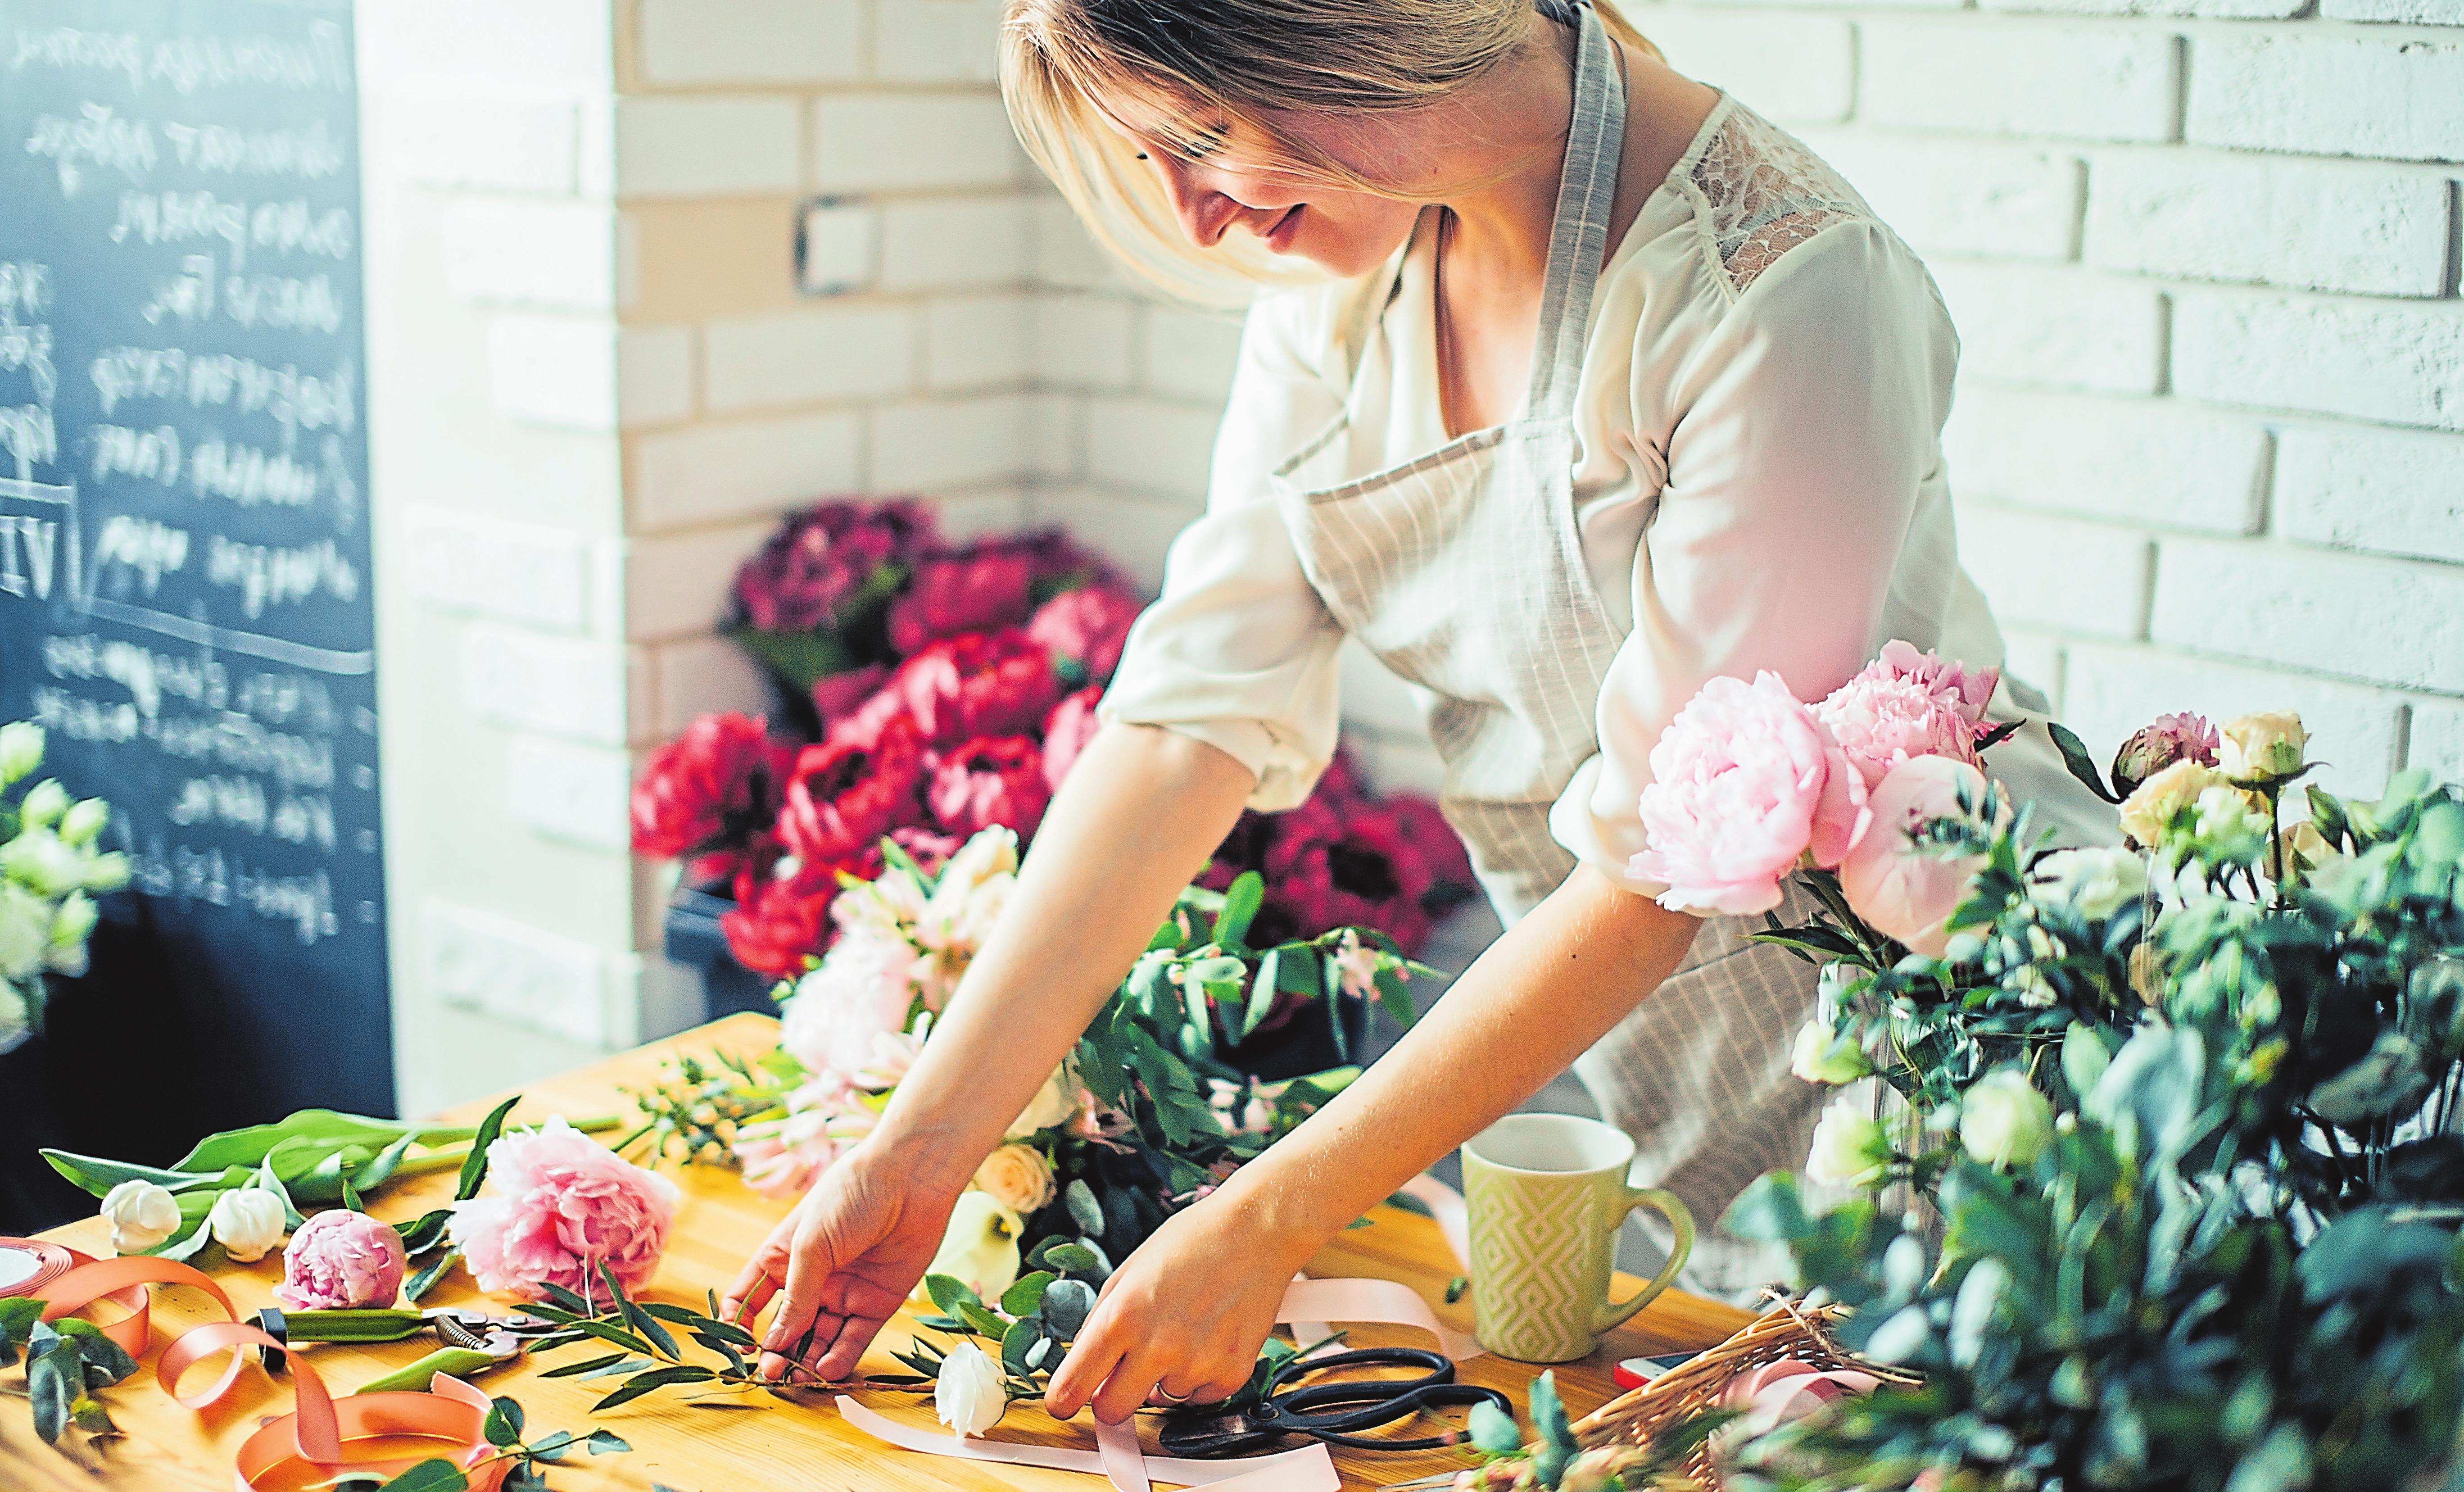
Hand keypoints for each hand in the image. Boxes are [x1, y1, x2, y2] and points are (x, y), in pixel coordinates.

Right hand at [719, 1147, 963, 1383]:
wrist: (910, 1179)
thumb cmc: (850, 1196)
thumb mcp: (811, 1245)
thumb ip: (795, 1296)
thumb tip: (773, 1343)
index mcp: (781, 1258)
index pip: (749, 1299)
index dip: (739, 1324)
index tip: (739, 1347)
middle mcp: (811, 1280)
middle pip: (786, 1327)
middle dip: (776, 1352)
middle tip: (771, 1373)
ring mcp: (843, 1294)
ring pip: (818, 1340)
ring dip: (805, 1362)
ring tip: (796, 1379)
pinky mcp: (876, 1304)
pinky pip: (853, 1340)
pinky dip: (839, 1358)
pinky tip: (826, 1371)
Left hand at [1043, 1195, 1312, 1423]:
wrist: (1256, 1230)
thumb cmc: (1192, 1243)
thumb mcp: (1128, 1273)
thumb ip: (1099, 1323)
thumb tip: (1082, 1367)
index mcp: (1122, 1316)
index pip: (1072, 1388)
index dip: (1063, 1399)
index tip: (1063, 1401)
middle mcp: (1157, 1346)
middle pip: (1112, 1412)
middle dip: (1112, 1397)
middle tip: (1124, 1373)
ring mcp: (1197, 1364)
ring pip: (1161, 1402)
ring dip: (1164, 1377)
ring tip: (1184, 1330)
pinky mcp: (1232, 1373)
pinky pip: (1199, 1398)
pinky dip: (1200, 1376)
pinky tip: (1209, 1337)